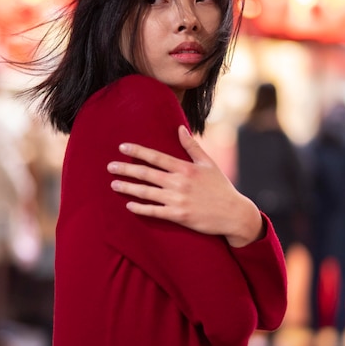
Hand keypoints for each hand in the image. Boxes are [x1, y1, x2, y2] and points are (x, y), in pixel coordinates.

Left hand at [107, 125, 263, 246]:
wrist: (233, 214)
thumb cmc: (221, 187)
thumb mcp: (209, 164)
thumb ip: (192, 147)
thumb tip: (180, 129)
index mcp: (185, 168)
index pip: (156, 157)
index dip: (137, 151)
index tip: (122, 147)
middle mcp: (179, 183)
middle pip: (146, 174)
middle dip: (126, 169)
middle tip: (110, 166)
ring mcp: (177, 200)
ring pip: (146, 193)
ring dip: (128, 188)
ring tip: (114, 184)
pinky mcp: (178, 216)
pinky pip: (154, 212)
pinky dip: (140, 208)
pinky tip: (129, 205)